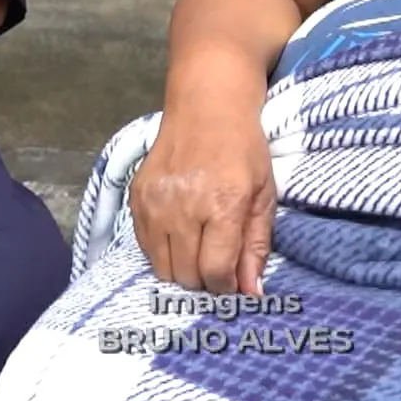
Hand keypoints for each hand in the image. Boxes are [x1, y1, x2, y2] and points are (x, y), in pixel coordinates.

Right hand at [129, 111, 275, 295]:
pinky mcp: (136, 198)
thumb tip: (251, 292)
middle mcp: (183, 207)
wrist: (206, 108)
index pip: (216, 271)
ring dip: (182, 270)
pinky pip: (145, 247)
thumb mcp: (264, 196)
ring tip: (198, 251)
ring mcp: (155, 203)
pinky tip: (179, 235)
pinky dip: (162, 252)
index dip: (226, 287)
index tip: (233, 282)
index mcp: (222, 205)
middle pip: (187, 276)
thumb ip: (257, 246)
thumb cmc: (243, 150)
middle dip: (205, 280)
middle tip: (217, 264)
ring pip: (162, 268)